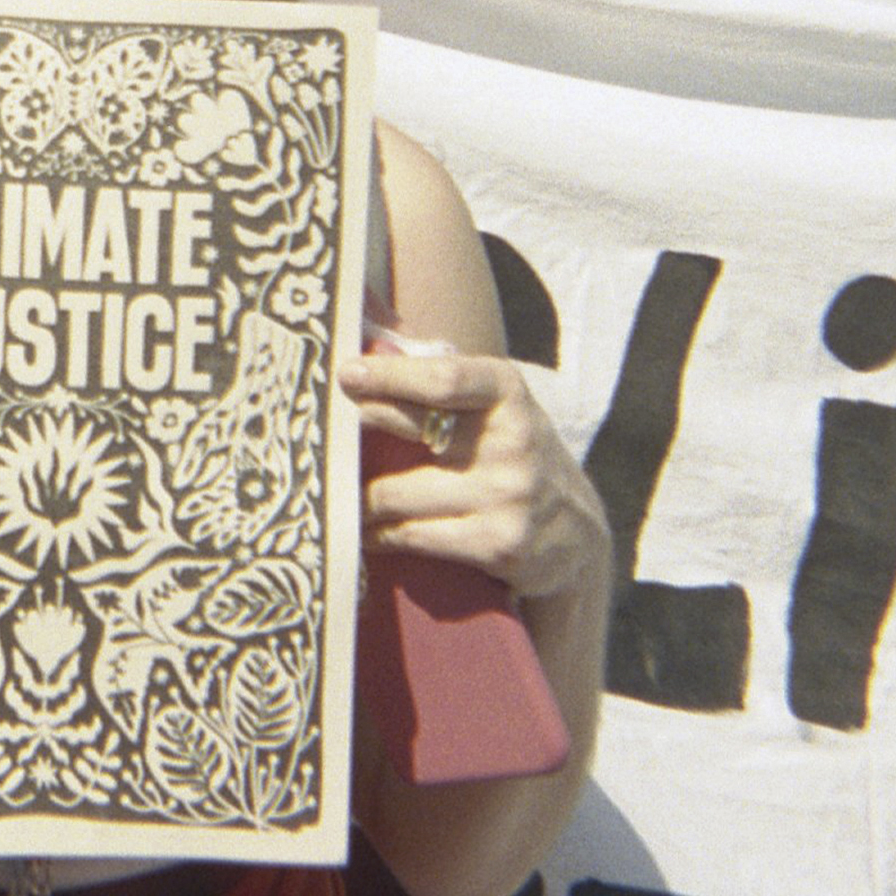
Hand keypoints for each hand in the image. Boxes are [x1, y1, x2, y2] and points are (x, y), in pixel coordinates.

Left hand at [339, 347, 605, 605]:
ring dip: (358, 498)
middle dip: (355, 437)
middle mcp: (513, 441)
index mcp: (508, 393)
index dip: (390, 375)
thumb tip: (366, 350)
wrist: (578, 538)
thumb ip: (444, 385)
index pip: (445, 377)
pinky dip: (379, 535)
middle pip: (408, 434)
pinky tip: (364, 533)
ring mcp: (507, 495)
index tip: (346, 374)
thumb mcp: (497, 411)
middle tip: (317, 439)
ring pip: (396, 494)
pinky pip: (412, 535)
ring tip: (330, 492)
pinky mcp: (498, 545)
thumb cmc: (515, 458)